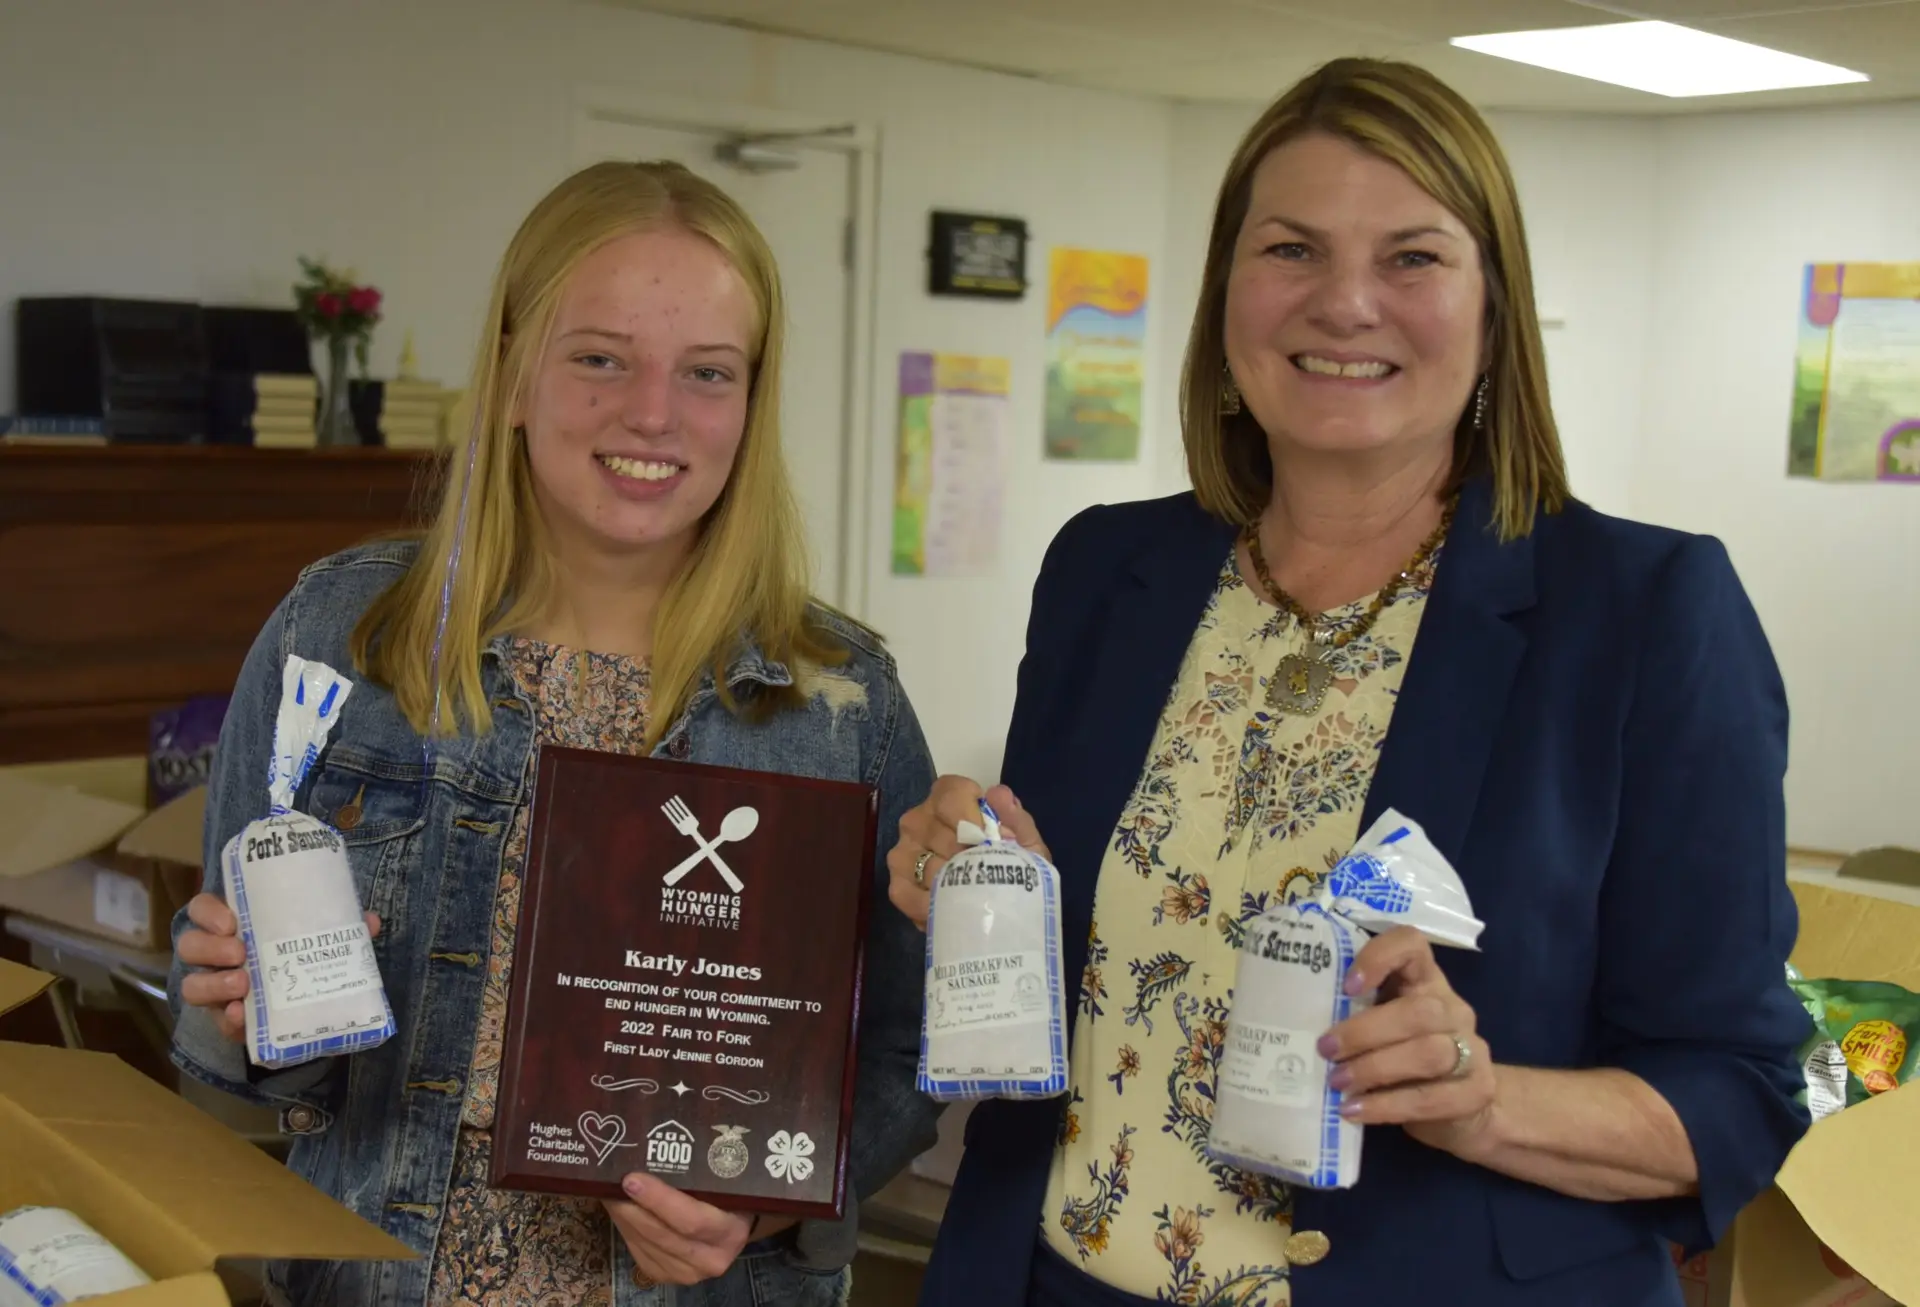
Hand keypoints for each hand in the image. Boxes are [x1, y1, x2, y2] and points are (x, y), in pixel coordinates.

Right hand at [176, 892, 379, 1041]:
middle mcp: (216, 955)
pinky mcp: (225, 1020)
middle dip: (210, 948)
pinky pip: (217, 1021)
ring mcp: (216, 988)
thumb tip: (369, 921)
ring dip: (213, 984)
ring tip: (242, 985)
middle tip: (241, 952)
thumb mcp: (317, 938)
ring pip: (192, 985)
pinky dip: (228, 1020)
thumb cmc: (301, 955)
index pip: (203, 909)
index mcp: (233, 926)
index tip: (232, 921)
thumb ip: (340, 928)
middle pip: (191, 945)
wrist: (304, 1005)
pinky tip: (242, 1016)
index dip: (209, 912)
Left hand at [603, 1173, 774, 1285]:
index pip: (692, 1220)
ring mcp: (686, 1273)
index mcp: (731, 1232)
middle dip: (633, 1207)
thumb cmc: (727, 1194)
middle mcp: (711, 1259)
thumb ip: (702, 1167)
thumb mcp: (725, 1181)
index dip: (659, 1200)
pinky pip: (638, 1251)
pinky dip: (625, 1227)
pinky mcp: (664, 1275)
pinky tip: (619, 1207)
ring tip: (611, 1189)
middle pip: (663, 1234)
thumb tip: (660, 1138)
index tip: (632, 1179)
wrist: (731, 1228)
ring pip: (645, 1244)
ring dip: (624, 1216)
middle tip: (613, 1180)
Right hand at [886, 775, 1051, 928]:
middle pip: (942, 835)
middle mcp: (918, 819)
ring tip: (976, 897)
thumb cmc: (1012, 864)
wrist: (1002, 906)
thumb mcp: (1026, 845)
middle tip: (990, 876)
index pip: (951, 797)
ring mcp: (903, 852)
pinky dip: (934, 907)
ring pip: (928, 867)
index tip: (991, 842)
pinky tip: (955, 911)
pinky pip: (909, 895)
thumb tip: (999, 795)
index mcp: (950, 796)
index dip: (973, 820)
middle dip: (971, 859)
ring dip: (955, 886)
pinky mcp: (897, 884)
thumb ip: (1017, 820)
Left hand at [1320, 926, 1498, 1160]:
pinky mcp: (1476, 1091)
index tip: (1347, 985)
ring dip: (1375, 1069)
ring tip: (1337, 1083)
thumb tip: (1299, 1026)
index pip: (1413, 945)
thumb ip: (1356, 1017)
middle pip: (1419, 1011)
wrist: (1465, 1112)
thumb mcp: (1383, 1029)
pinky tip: (1355, 1111)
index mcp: (1426, 981)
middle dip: (1365, 1032)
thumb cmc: (1405, 1060)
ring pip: (1429, 1053)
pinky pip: (1432, 1098)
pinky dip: (1387, 1105)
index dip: (1381, 957)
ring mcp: (1472, 1050)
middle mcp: (1453, 1009)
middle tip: (1325, 1050)